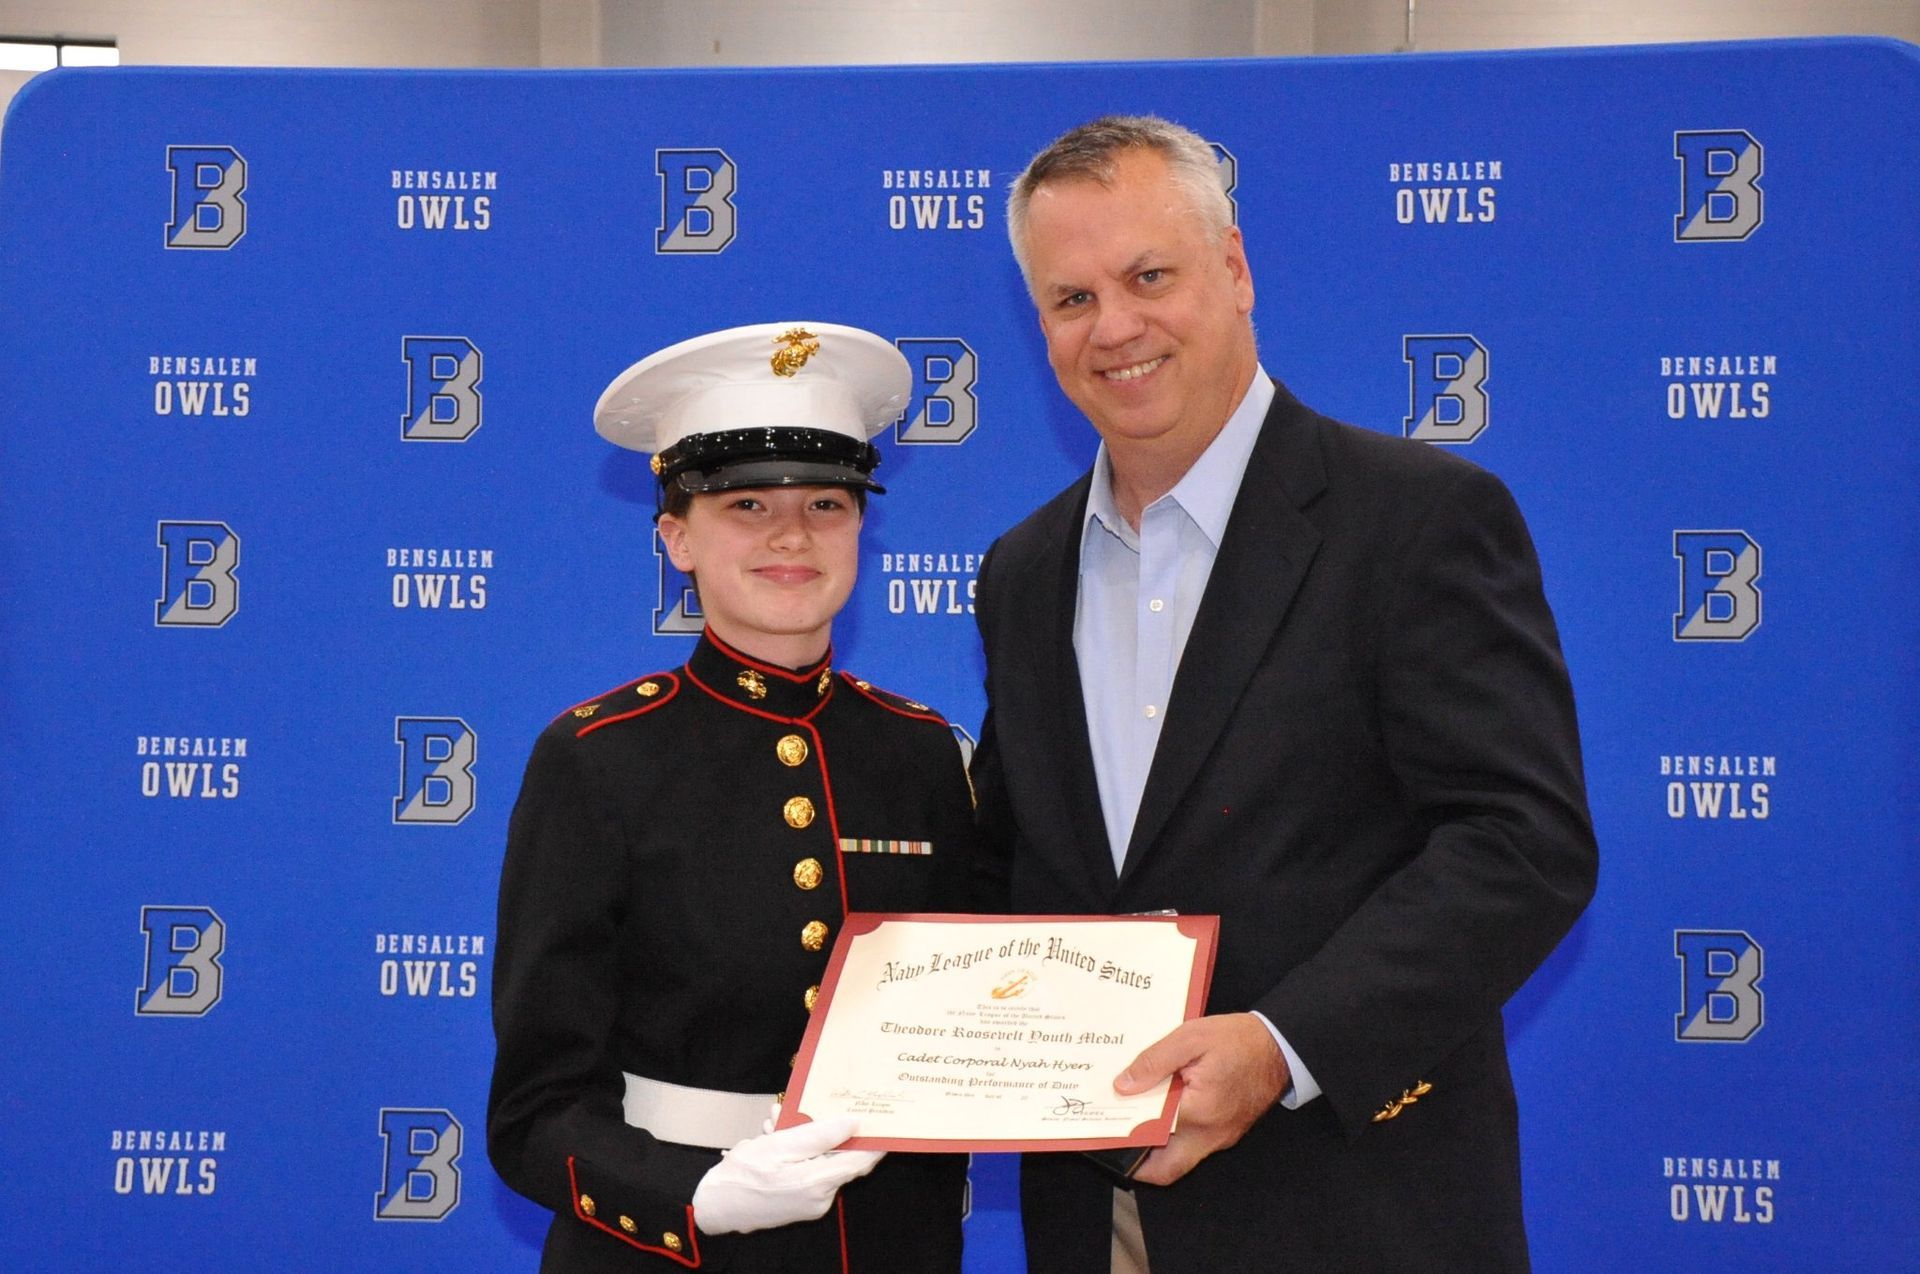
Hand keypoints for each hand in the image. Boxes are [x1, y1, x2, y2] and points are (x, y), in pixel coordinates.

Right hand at [691, 1116, 883, 1234]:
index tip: (886, 1122)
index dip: (875, 1141)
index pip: (861, 1161)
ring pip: (820, 1162)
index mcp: (818, 1183)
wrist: (715, 1207)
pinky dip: (796, 1154)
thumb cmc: (742, 1175)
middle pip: (838, 1157)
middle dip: (824, 1131)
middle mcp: (820, 1198)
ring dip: (803, 1139)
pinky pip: (808, 1172)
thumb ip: (820, 1135)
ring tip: (775, 1123)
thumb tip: (854, 1123)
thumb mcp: (779, 1145)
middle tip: (804, 1110)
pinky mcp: (801, 1204)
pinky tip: (773, 1138)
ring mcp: (811, 1204)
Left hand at [1112, 1013, 1289, 1186]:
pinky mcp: (1225, 1132)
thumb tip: (1123, 1086)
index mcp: (1199, 1114)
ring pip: (1179, 1158)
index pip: (1151, 1140)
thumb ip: (1154, 1061)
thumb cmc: (1238, 1040)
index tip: (1101, 1133)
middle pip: (1166, 1169)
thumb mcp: (1191, 1038)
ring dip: (1154, 1146)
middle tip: (1113, 1138)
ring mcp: (1220, 1138)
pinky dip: (1172, 1134)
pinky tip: (1159, 1109)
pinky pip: (1192, 1144)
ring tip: (1131, 1119)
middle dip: (1137, 1161)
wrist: (1281, 1045)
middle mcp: (1210, 1136)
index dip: (1123, 1142)